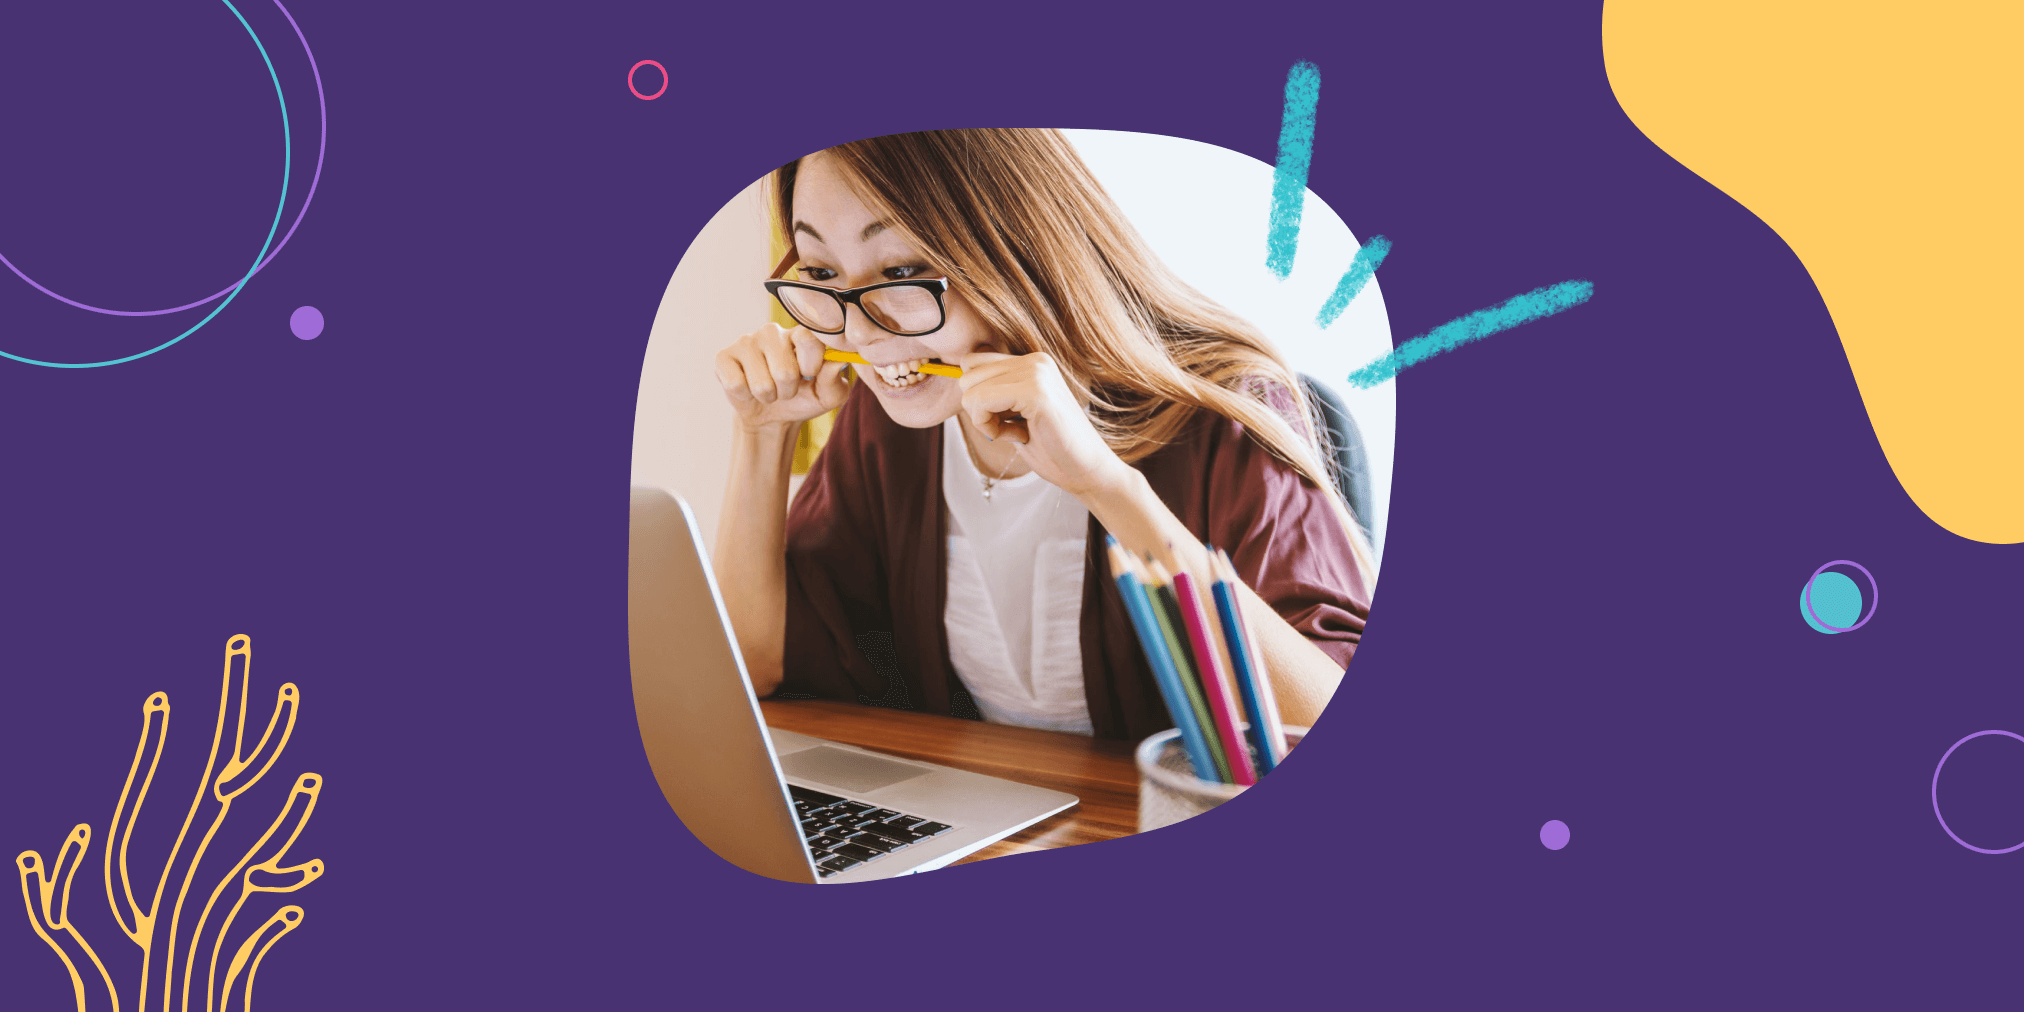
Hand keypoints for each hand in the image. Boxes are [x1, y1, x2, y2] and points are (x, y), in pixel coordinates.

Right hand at [713, 323, 849, 432]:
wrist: (772, 416)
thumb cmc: (803, 398)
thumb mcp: (827, 396)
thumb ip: (835, 380)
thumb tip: (837, 361)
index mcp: (800, 334)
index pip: (809, 339)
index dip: (811, 365)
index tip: (810, 376)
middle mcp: (773, 331)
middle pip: (784, 370)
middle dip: (788, 391)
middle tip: (786, 389)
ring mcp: (746, 341)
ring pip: (761, 383)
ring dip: (768, 396)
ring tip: (769, 390)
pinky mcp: (724, 356)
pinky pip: (736, 385)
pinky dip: (745, 396)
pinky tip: (747, 388)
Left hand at [957, 350, 1132, 499]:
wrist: (1087, 471)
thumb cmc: (1052, 448)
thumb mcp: (1016, 414)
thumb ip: (994, 394)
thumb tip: (960, 380)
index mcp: (1032, 362)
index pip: (973, 362)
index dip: (977, 397)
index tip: (1004, 419)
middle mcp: (1035, 360)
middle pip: (966, 374)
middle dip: (978, 408)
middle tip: (1010, 428)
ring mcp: (1036, 372)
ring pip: (970, 389)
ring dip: (984, 420)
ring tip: (1017, 432)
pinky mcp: (1035, 392)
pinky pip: (980, 402)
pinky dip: (989, 427)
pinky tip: (1018, 436)